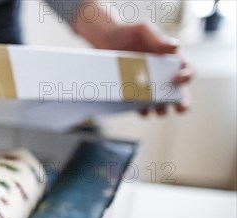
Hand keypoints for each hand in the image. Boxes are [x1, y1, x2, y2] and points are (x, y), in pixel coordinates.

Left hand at [73, 1, 192, 115]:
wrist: (106, 41)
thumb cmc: (129, 33)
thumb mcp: (144, 30)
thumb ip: (157, 38)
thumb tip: (174, 48)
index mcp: (172, 63)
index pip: (188, 72)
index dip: (187, 77)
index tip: (177, 78)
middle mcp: (163, 78)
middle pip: (179, 96)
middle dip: (182, 104)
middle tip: (179, 107)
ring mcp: (149, 89)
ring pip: (161, 106)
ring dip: (161, 110)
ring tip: (156, 110)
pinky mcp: (133, 95)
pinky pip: (140, 108)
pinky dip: (141, 111)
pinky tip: (137, 109)